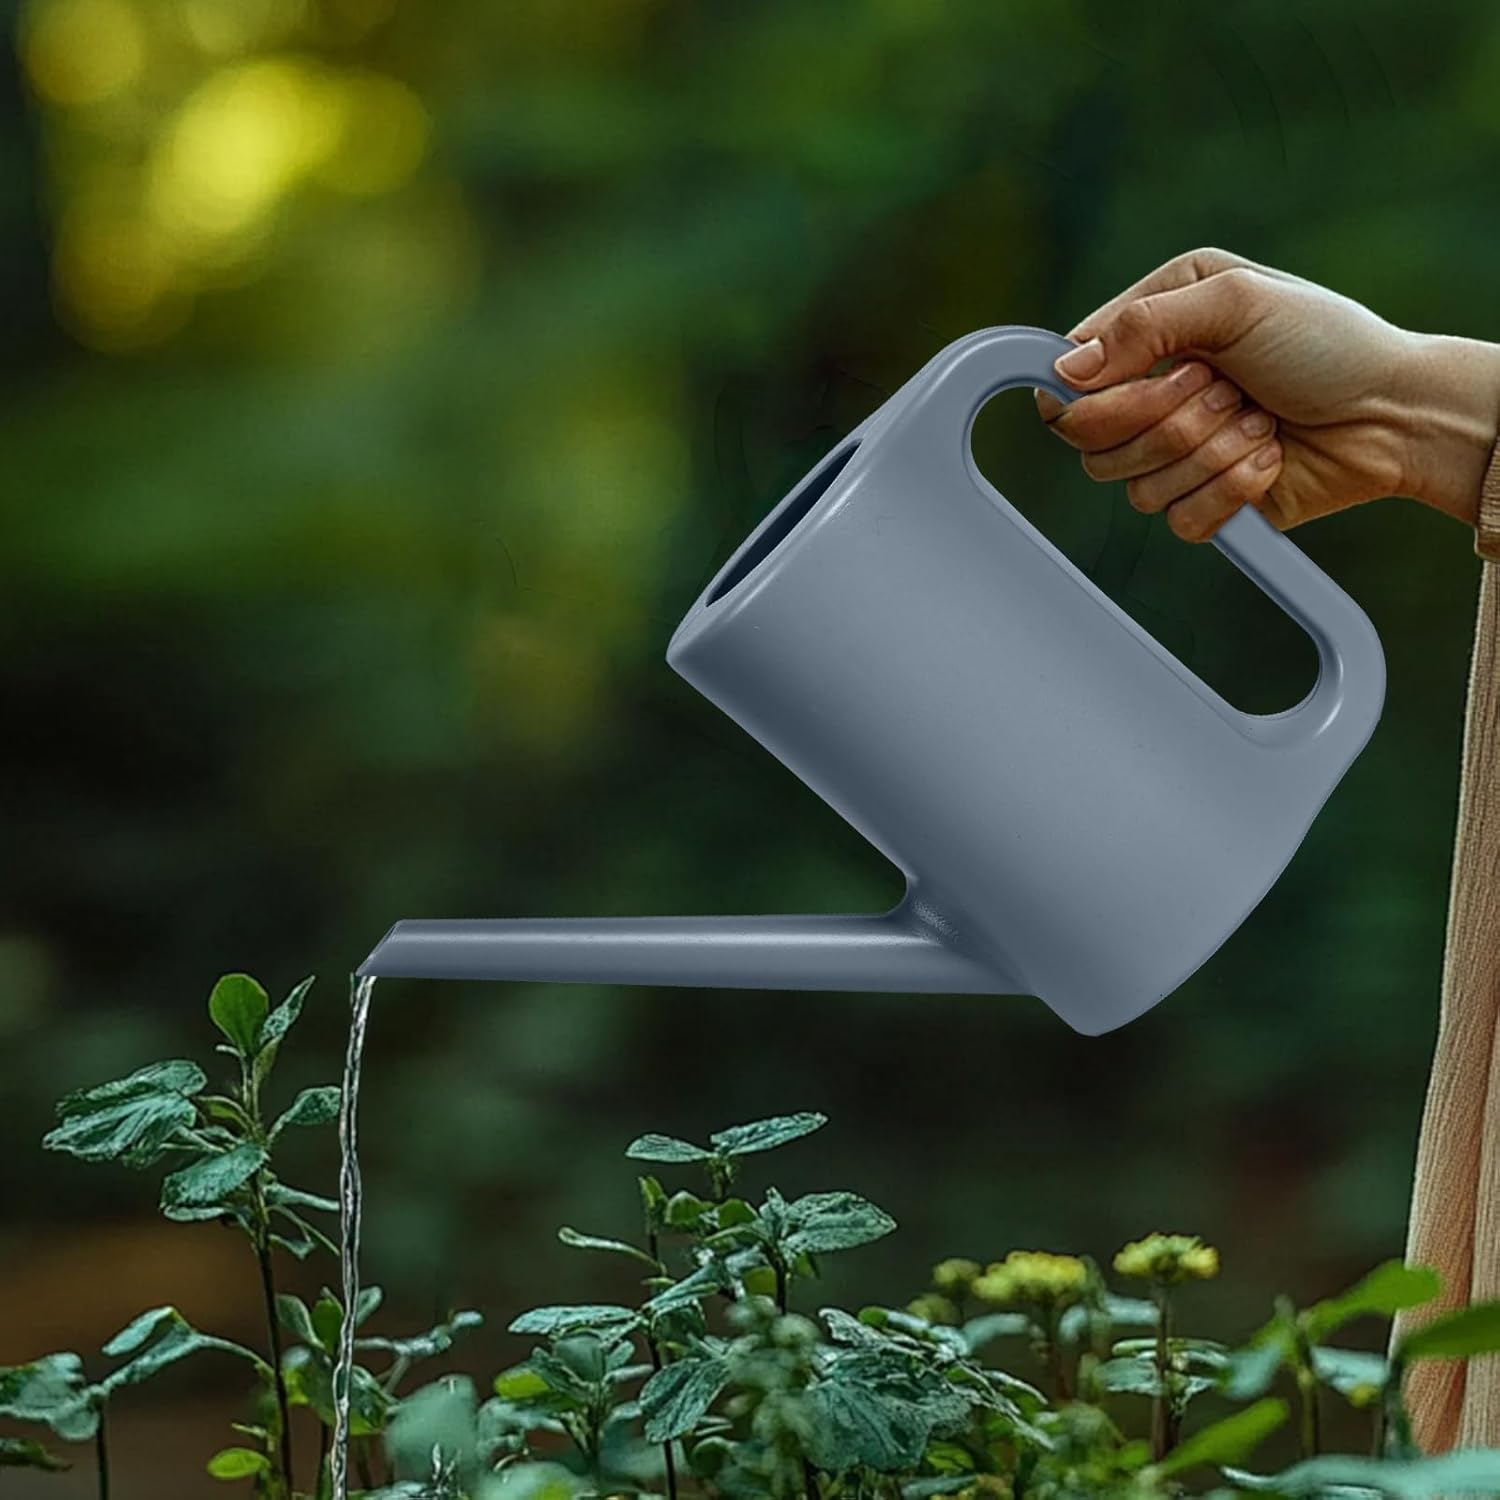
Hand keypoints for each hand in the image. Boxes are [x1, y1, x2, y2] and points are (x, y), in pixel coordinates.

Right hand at [1035, 247, 1499, 539]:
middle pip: (1091, 441)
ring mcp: (1175, 451)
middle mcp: (1153, 390)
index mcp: (1152, 328)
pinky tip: (1267, 457)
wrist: (1394, 413)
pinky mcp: (1202, 501)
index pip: (1069, 377)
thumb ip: (1145, 325)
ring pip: (1134, 487)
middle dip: (1166, 420)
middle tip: (1224, 389)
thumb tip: (1067, 373)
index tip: (1132, 383)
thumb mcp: (1238, 301)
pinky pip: (1177, 520)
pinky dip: (1230, 490)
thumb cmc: (1328, 344)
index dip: (1088, 394)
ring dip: (1209, 453)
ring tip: (1259, 420)